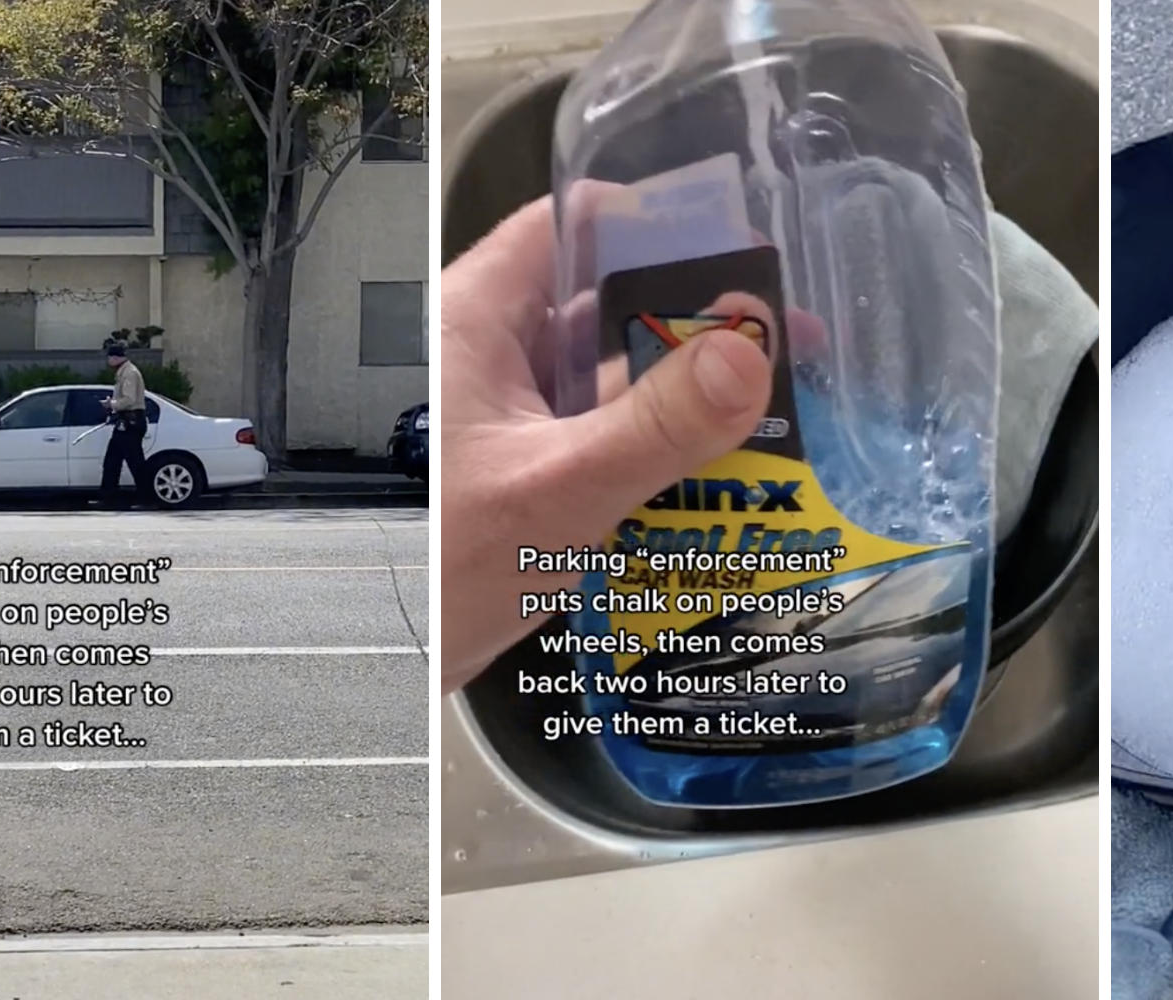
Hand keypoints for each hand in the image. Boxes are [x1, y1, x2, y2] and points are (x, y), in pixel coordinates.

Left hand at [440, 196, 774, 692]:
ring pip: (613, 379)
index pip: (567, 224)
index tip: (732, 235)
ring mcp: (514, 418)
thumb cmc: (439, 569)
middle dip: (693, 320)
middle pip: (606, 305)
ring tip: (780, 402)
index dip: (648, 218)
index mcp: (475, 322)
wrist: (389, 680)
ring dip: (687, 393)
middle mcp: (493, 357)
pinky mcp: (530, 473)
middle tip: (783, 333)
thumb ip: (655, 426)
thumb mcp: (557, 489)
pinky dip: (664, 448)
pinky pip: (608, 439)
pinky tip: (728, 470)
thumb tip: (746, 357)